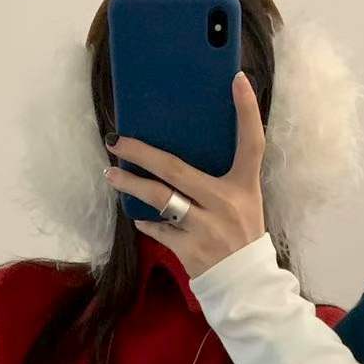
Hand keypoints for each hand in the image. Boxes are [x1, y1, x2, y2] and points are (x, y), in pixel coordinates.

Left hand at [102, 70, 266, 279]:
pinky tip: (138, 213)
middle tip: (117, 139)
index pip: (252, 142)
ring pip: (159, 199)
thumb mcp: (244, 201)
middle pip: (175, 169)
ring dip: (130, 184)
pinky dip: (146, 219)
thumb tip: (186, 148)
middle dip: (141, 152)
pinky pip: (158, 228)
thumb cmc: (241, 235)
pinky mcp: (189, 250)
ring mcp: (205, 228)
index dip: (246, 110)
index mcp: (244, 186)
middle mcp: (225, 203)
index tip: (237, 79)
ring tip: (112, 173)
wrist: (246, 284)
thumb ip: (222, 177)